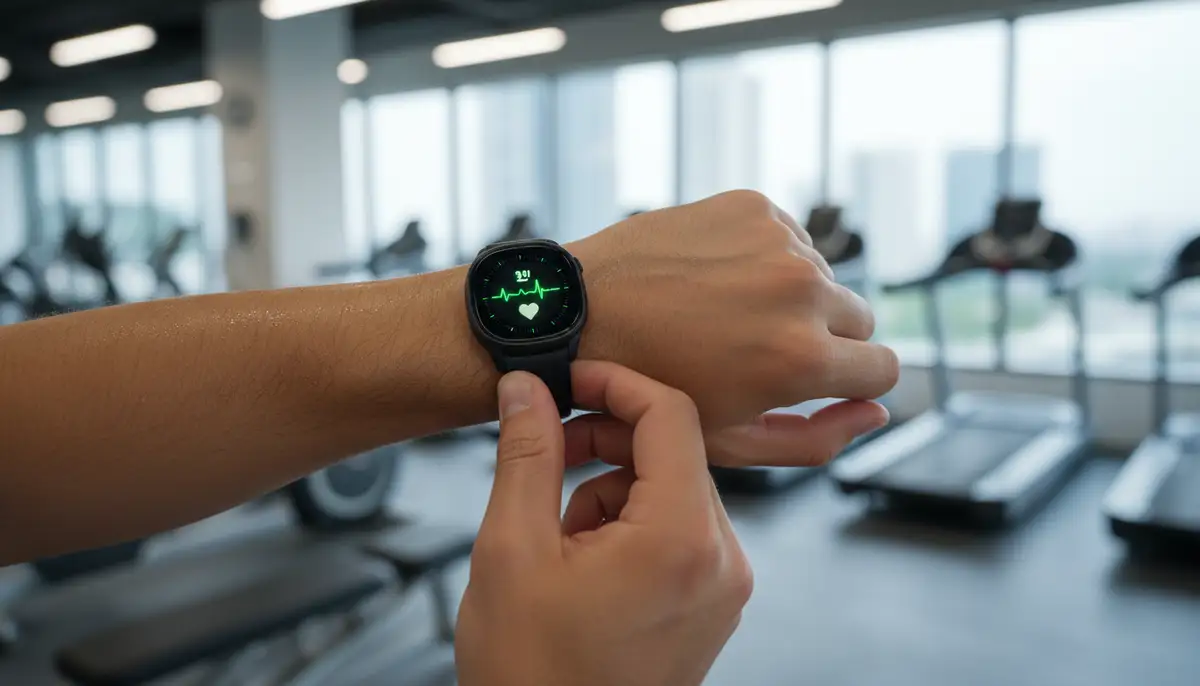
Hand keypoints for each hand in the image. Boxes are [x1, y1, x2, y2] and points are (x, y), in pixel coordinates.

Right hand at [456, 363, 752, 685]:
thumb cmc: (532, 675)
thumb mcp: (511, 548)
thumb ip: (526, 453)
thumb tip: (527, 389)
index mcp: (679, 540)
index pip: (670, 415)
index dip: (617, 382)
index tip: (574, 378)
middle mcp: (720, 561)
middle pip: (674, 452)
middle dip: (606, 443)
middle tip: (546, 452)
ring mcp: (722, 587)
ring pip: (672, 490)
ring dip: (613, 489)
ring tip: (560, 537)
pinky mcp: (711, 605)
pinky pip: (679, 531)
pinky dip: (631, 525)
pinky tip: (584, 560)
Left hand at [571, 190, 898, 467]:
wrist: (577, 315)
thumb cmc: (649, 388)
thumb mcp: (731, 439)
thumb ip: (817, 438)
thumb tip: (876, 415)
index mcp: (801, 358)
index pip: (886, 368)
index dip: (854, 382)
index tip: (819, 381)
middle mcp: (800, 290)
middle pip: (859, 318)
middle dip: (823, 338)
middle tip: (759, 350)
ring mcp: (777, 240)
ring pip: (821, 275)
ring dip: (790, 295)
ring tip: (724, 314)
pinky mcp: (752, 205)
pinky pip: (788, 238)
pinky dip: (763, 258)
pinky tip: (712, 280)